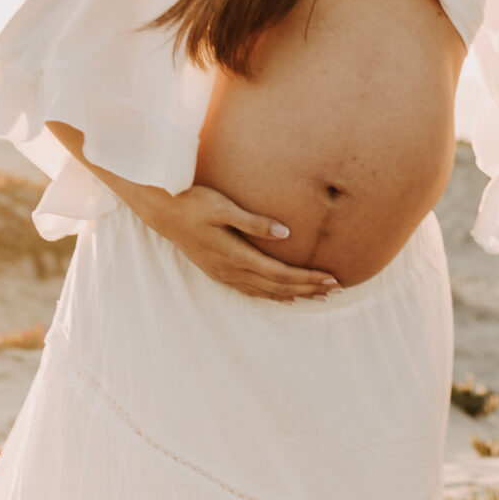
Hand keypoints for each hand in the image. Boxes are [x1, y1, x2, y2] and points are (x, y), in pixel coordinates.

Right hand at [140, 183, 339, 301]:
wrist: (163, 211)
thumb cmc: (194, 203)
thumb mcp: (224, 207)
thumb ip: (254, 222)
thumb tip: (285, 233)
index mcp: (236, 256)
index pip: (281, 273)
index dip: (307, 278)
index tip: (331, 278)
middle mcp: (232, 271)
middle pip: (277, 286)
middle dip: (308, 289)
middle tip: (335, 290)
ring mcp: (224, 273)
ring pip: (265, 291)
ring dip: (293, 294)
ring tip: (316, 296)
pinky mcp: (218, 270)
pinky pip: (250, 290)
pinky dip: (270, 295)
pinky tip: (281, 296)